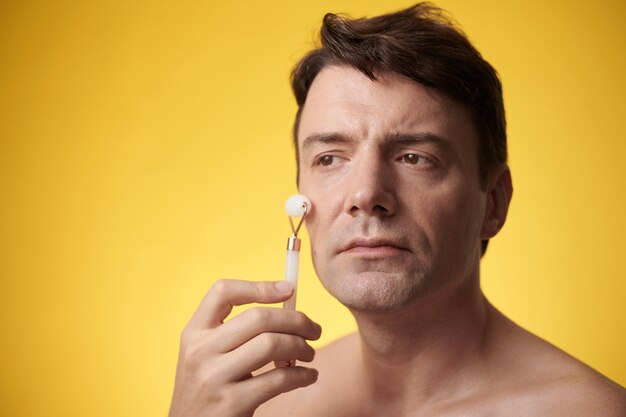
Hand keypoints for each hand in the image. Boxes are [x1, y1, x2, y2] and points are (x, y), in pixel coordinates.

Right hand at [168, 279, 321, 416]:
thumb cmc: (210, 387)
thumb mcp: (207, 354)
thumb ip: (235, 329)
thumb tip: (286, 297)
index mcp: (194, 333)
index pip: (222, 292)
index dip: (259, 286)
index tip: (289, 289)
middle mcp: (200, 351)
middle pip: (258, 317)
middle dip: (296, 320)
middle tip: (314, 329)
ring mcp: (214, 377)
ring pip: (272, 344)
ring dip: (301, 346)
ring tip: (309, 353)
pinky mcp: (232, 403)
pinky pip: (279, 379)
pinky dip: (302, 375)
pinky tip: (308, 376)